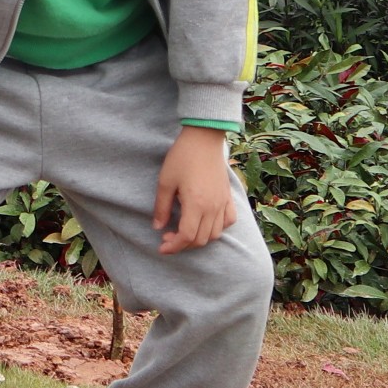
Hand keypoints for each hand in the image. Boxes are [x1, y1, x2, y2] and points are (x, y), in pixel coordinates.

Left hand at [152, 125, 236, 254]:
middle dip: (183, 244)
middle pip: (201, 239)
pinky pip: (228, 221)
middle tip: (167, 238)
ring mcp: (223, 203)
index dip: (174, 246)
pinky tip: (204, 224)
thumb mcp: (165, 182)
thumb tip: (158, 227)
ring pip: (215, 234)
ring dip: (198, 238)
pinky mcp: (228, 197)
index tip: (161, 248)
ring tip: (182, 231)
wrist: (203, 139)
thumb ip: (162, 207)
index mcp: (196, 204)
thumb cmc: (181, 158)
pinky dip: (217, 229)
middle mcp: (213, 208)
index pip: (187, 236)